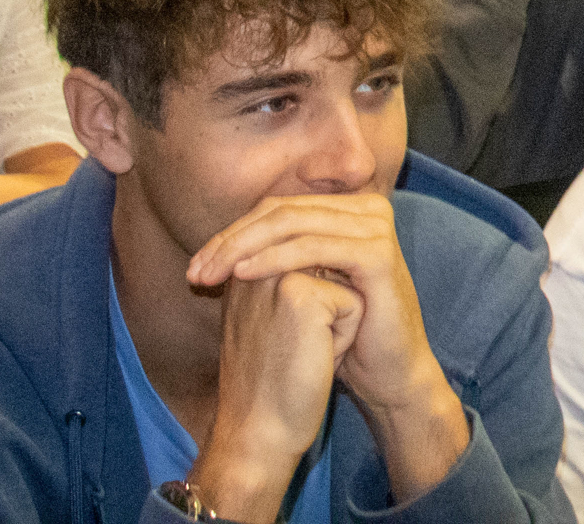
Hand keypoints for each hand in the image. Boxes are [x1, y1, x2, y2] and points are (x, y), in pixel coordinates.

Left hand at [186, 193, 467, 498]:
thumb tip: (219, 243)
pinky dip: (273, 258)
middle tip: (196, 271)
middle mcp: (368, 209)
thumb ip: (276, 256)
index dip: (231, 234)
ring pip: (294, 224)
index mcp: (350, 211)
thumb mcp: (305, 288)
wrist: (388, 375)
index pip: (278, 209)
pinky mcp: (378, 254)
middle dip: (231, 240)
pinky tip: (242, 275)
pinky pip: (314, 247)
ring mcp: (376, 228)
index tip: (194, 267)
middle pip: (283, 211)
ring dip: (242, 247)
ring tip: (210, 274)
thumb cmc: (342, 336)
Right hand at [187, 258, 359, 519]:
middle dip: (328, 310)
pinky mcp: (302, 295)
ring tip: (306, 353)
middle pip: (330, 268)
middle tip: (293, 352)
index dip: (315, 307)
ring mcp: (277, 276)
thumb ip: (286, 282)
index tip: (282, 345)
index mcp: (244, 268)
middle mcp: (255, 264)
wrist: (258, 433)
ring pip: (344, 282)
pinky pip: (354, 304)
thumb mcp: (270, 320)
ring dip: (336, 321)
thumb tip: (330, 254)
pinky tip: (315, 360)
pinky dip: (344, 336)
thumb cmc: (269, 383)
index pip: (311, 261)